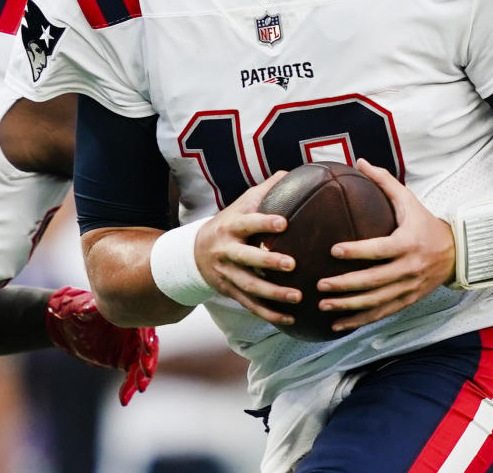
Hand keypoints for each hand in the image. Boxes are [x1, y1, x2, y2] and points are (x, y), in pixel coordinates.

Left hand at [45, 286, 158, 404]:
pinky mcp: (125, 360)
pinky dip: (129, 387)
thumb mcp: (76, 308)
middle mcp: (134, 329)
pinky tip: (124, 400)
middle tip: (147, 373)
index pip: (142, 324)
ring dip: (142, 376)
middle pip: (147, 345)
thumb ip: (83, 308)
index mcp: (127, 314)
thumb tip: (88, 307)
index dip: (146, 335)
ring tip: (139, 389)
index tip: (148, 347)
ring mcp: (131, 345)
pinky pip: (131, 375)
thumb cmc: (73, 311)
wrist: (66, 326)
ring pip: (142, 363)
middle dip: (149, 359)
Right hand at [192, 171, 303, 326]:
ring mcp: (227, 274)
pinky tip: (290, 318)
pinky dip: (269, 314)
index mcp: (231, 226)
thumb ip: (266, 190)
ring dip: (273, 294)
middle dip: (268, 263)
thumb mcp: (242, 203)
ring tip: (297, 297)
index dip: (263, 221)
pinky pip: (250, 305)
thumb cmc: (231, 222)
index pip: (247, 223)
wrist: (195, 252)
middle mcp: (226, 251)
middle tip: (292, 264)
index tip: (283, 221)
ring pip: (249, 286)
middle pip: (246, 258)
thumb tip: (293, 173)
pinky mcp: (231, 292)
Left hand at [313, 158, 455, 334]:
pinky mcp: (406, 301)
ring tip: (323, 304)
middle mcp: (409, 268)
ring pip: (376, 302)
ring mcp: (409, 288)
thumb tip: (360, 161)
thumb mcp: (409, 200)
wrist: (454, 252)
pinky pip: (380, 314)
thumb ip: (384, 181)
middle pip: (375, 281)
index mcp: (408, 243)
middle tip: (320, 283)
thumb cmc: (424, 222)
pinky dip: (358, 321)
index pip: (381, 249)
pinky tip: (336, 324)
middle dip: (346, 285)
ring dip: (349, 307)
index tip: (334, 250)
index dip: (358, 251)